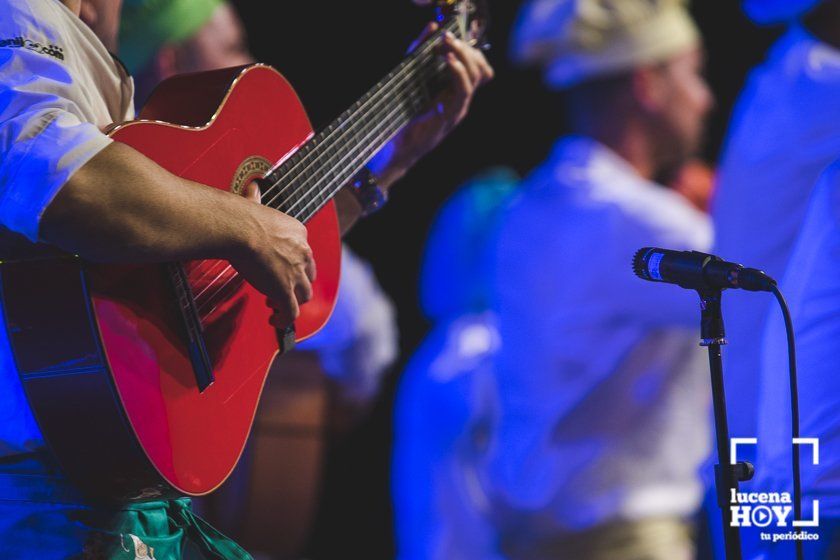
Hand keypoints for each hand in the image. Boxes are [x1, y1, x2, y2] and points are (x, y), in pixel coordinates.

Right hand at [230, 182, 315, 327]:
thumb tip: (252, 187)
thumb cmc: (241, 216)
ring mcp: (295, 274)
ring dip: (292, 301)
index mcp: (298, 233)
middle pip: (309, 275)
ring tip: (276, 304)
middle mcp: (302, 253)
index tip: (280, 268)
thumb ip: (256, 198)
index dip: (295, 264)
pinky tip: (275, 321)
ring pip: (304, 295)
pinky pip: (290, 312)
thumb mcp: (254, 203)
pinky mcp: (284, 291)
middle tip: (280, 288)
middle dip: (297, 284)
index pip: (305, 253)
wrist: (238, 229)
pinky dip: (284, 319)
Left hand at [372, 23, 493, 186]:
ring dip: (464, 57)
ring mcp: (458, 108)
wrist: (397, 149)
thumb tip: (431, 27)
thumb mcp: (410, 78)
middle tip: (448, 39)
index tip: (449, 37)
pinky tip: (447, 61)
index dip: (469, 48)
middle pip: (481, 69)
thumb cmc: (402, 116)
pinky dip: (457, 73)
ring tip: (447, 47)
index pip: (478, 66)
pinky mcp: (450, 116)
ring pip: (477, 77)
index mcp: (454, 93)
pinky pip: (463, 92)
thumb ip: (419, 54)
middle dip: (467, 48)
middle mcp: (460, 100)